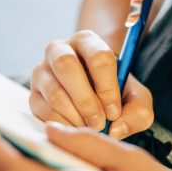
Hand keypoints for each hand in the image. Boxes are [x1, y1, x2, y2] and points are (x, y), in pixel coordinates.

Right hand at [29, 30, 153, 138]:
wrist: (93, 97)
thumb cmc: (116, 94)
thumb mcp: (136, 100)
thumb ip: (138, 112)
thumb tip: (115, 128)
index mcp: (88, 42)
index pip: (98, 57)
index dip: (108, 88)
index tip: (114, 112)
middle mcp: (60, 49)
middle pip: (66, 65)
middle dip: (85, 100)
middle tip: (99, 123)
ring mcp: (42, 71)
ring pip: (54, 91)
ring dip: (75, 115)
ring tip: (89, 127)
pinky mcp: (33, 94)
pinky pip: (43, 110)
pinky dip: (62, 124)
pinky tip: (76, 129)